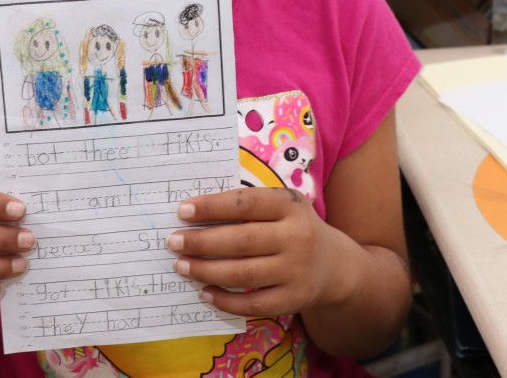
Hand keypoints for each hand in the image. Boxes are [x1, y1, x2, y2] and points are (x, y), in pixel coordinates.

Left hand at [166, 187, 348, 317]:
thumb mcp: (280, 207)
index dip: (212, 207)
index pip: (246, 203)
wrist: (333, 264)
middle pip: (241, 241)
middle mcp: (297, 237)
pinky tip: (205, 292)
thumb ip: (246, 207)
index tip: (182, 210)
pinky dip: (225, 300)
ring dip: (207, 270)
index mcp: (291, 206)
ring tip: (182, 266)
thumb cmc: (291, 228)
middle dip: (202, 242)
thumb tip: (193, 214)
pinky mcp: (293, 299)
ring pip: (243, 274)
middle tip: (173, 242)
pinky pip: (253, 304)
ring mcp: (297, 271)